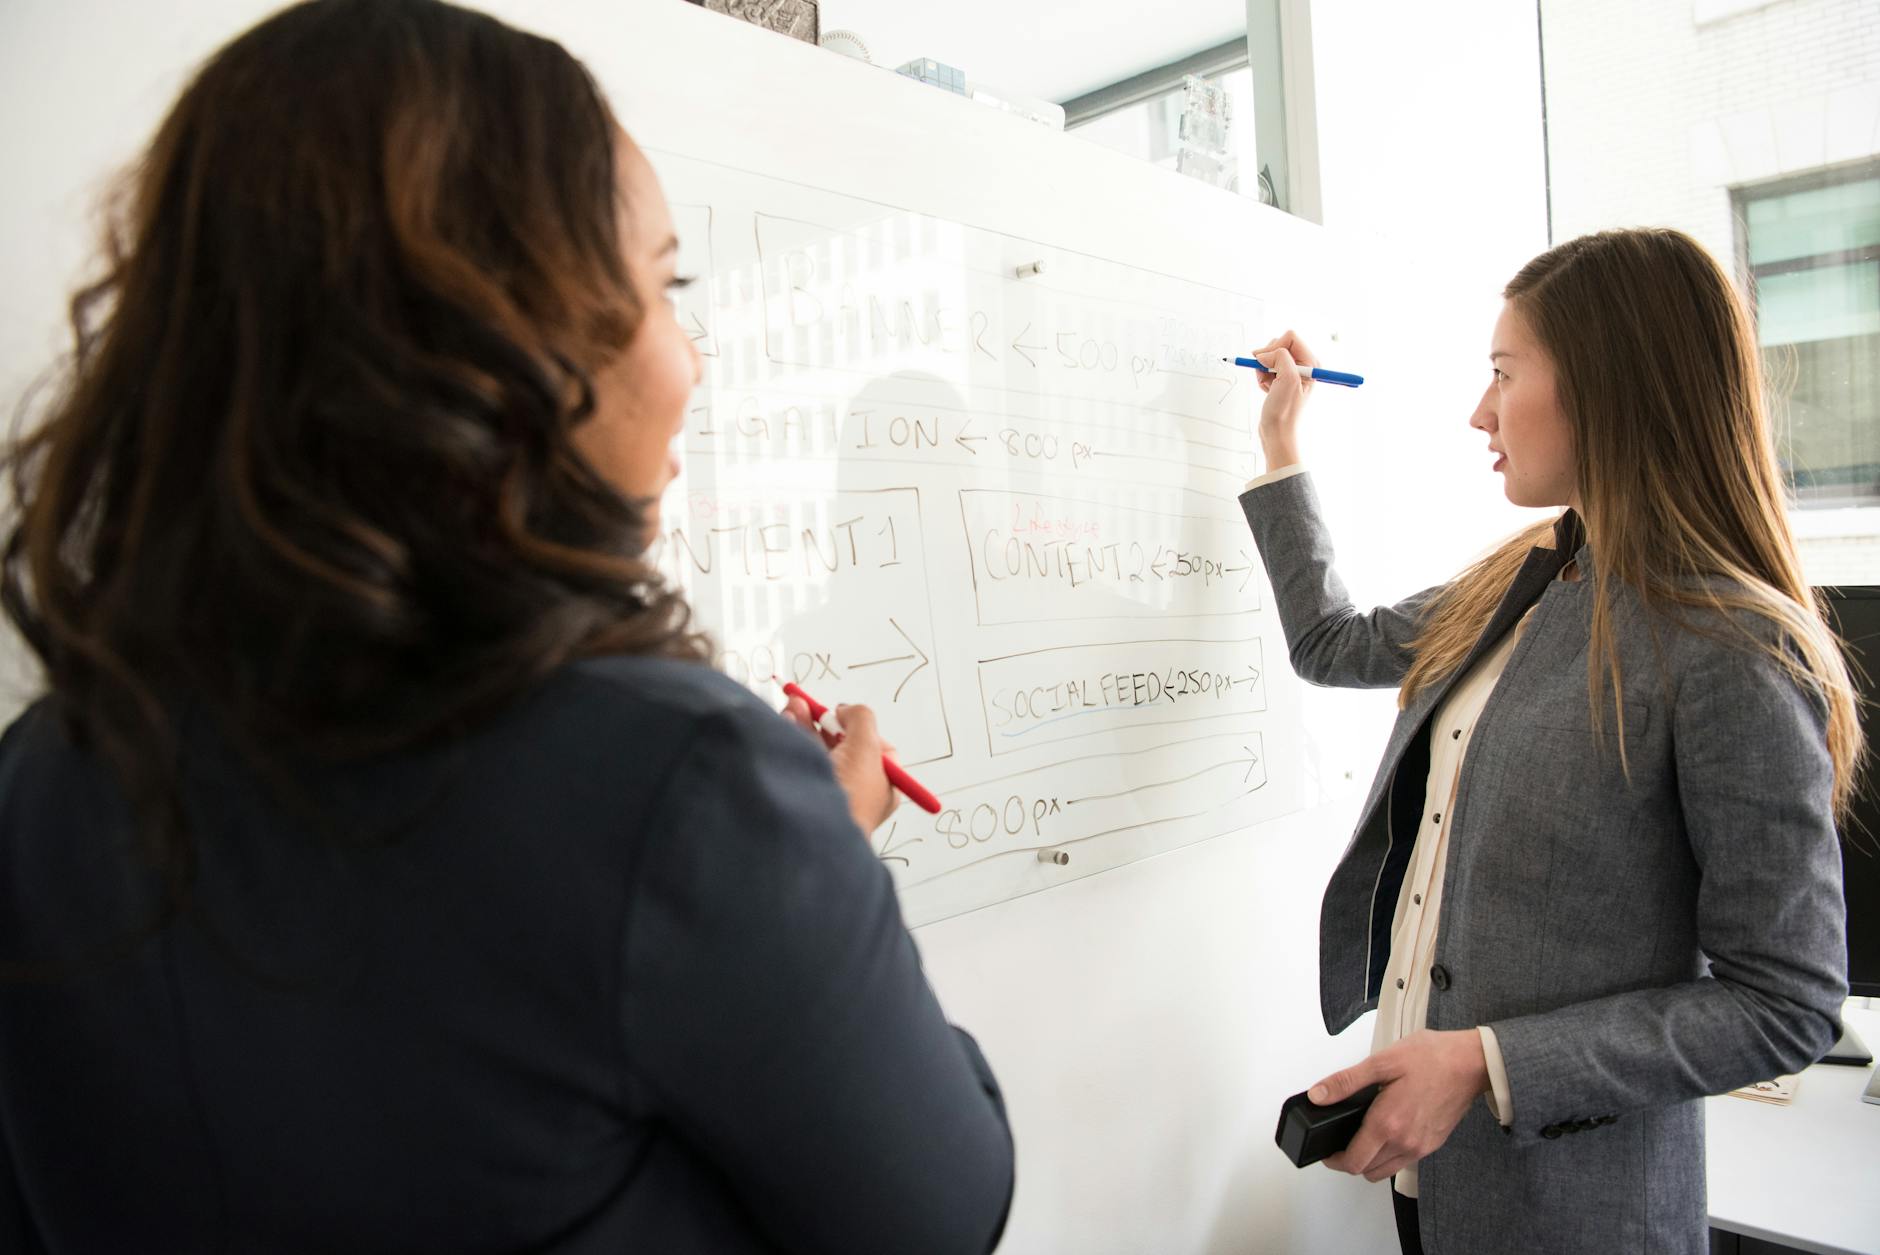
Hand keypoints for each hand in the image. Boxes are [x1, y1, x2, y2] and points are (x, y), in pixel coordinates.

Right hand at [781, 697, 900, 836]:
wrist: (814, 833)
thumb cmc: (848, 800)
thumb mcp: (866, 746)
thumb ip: (861, 718)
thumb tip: (847, 710)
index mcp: (881, 788)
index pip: (873, 748)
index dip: (856, 727)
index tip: (841, 715)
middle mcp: (855, 793)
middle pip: (840, 747)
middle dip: (823, 724)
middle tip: (807, 705)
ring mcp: (828, 796)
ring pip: (816, 753)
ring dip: (803, 727)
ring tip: (793, 707)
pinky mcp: (802, 797)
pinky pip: (799, 763)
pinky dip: (792, 742)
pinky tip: (785, 724)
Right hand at [1250, 329, 1318, 471]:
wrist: (1276, 431)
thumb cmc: (1285, 410)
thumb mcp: (1287, 379)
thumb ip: (1280, 358)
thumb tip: (1264, 353)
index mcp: (1311, 363)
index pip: (1290, 338)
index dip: (1275, 347)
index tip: (1267, 363)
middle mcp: (1303, 365)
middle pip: (1278, 344)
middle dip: (1267, 360)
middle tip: (1269, 377)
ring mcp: (1291, 372)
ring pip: (1269, 356)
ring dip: (1263, 370)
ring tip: (1268, 385)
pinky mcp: (1280, 378)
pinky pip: (1265, 367)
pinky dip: (1261, 377)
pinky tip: (1266, 389)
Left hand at [1314, 1029, 1488, 1182]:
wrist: (1471, 1063)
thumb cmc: (1432, 1058)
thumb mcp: (1381, 1062)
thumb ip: (1345, 1082)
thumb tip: (1319, 1095)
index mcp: (1388, 1124)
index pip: (1353, 1161)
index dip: (1334, 1160)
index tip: (1327, 1150)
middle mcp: (1405, 1142)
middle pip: (1367, 1171)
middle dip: (1349, 1161)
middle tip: (1340, 1142)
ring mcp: (1420, 1146)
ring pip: (1385, 1171)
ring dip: (1369, 1161)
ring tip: (1361, 1138)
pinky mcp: (1432, 1144)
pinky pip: (1404, 1162)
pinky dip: (1389, 1156)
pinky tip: (1386, 1133)